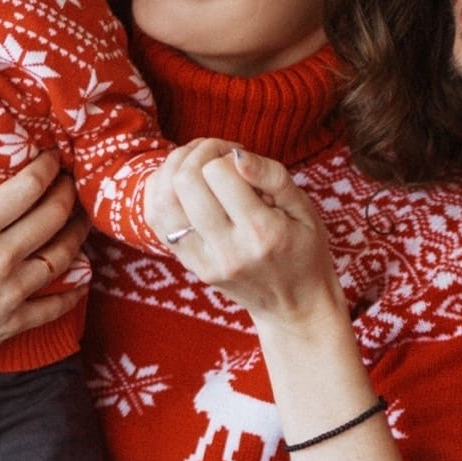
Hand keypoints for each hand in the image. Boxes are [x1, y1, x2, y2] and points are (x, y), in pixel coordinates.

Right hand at [0, 139, 87, 392]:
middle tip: (72, 178)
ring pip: (64, 256)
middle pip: (53, 216)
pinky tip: (83, 276)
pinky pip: (57, 304)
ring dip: (78, 232)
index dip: (46, 167)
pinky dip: (75, 289)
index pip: (25, 189)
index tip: (52, 154)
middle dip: (68, 192)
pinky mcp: (13, 324)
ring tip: (81, 215)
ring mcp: (10, 294)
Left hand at [156, 140, 341, 324]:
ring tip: (195, 163)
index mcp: (262, 232)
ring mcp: (204, 262)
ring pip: (163, 200)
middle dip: (196, 154)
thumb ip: (273, 177)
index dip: (226, 154)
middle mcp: (228, 250)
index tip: (240, 159)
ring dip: (173, 169)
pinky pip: (157, 221)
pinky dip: (160, 191)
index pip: (218, 173)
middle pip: (185, 183)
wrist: (295, 306)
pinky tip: (178, 182)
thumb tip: (236, 154)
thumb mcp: (305, 209)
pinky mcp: (191, 266)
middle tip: (215, 155)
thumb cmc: (304, 249)